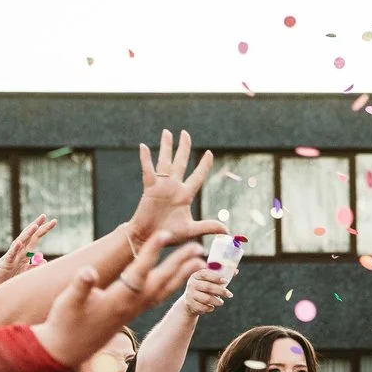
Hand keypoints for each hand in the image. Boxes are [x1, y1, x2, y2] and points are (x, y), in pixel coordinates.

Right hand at [0, 215, 54, 291]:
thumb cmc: (9, 276)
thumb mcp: (25, 272)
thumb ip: (35, 266)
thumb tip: (44, 259)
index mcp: (25, 252)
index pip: (36, 237)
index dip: (44, 229)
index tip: (53, 221)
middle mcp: (19, 250)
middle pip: (29, 235)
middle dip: (37, 225)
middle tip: (45, 215)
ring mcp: (13, 254)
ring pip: (21, 241)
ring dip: (28, 233)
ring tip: (35, 226)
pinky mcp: (6, 262)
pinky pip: (11, 254)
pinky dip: (15, 248)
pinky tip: (19, 243)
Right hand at [30, 231, 207, 370]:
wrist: (66, 351)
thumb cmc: (64, 324)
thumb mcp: (67, 302)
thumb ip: (80, 286)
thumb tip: (88, 271)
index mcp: (117, 300)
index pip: (138, 272)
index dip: (151, 252)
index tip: (164, 235)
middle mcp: (131, 306)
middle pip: (161, 282)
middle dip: (180, 264)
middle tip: (199, 248)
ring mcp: (133, 311)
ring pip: (164, 291)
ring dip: (182, 276)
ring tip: (199, 262)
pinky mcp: (132, 314)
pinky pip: (158, 298)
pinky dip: (171, 286)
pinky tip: (177, 279)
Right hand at [129, 129, 215, 243]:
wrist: (151, 238)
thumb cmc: (170, 234)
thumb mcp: (191, 229)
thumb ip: (208, 226)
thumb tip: (227, 230)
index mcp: (185, 195)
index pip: (197, 176)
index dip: (203, 165)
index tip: (209, 153)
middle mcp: (174, 187)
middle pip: (180, 163)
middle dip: (183, 148)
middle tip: (185, 133)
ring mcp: (162, 186)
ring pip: (165, 162)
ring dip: (166, 147)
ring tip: (167, 132)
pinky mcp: (150, 189)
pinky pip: (148, 171)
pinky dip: (145, 159)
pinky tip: (143, 147)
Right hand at [178, 266, 231, 316]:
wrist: (190, 301)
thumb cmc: (204, 288)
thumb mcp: (210, 281)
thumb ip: (222, 276)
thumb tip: (236, 271)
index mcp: (197, 275)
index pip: (205, 274)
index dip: (216, 277)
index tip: (226, 281)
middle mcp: (192, 284)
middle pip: (208, 287)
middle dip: (221, 291)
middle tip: (230, 294)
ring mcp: (190, 294)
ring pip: (206, 298)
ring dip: (216, 301)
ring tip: (221, 302)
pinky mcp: (191, 304)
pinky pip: (203, 307)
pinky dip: (210, 308)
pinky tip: (212, 307)